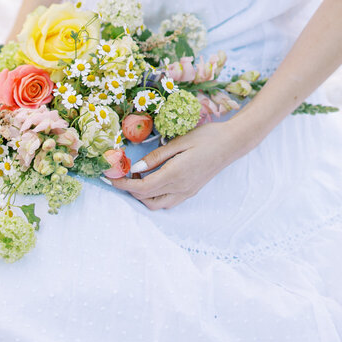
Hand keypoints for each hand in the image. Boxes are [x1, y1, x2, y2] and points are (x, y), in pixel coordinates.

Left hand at [110, 119, 253, 209]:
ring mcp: (187, 192)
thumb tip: (136, 167)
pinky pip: (167, 201)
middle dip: (129, 189)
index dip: (123, 184)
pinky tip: (152, 178)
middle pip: (146, 198)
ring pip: (157, 204)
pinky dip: (154, 195)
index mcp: (175, 174)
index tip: (109, 177)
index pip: (142, 187)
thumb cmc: (207, 137)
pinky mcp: (191, 191)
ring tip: (137, 175)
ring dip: (142, 195)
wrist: (232, 143)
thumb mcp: (179, 141)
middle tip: (121, 172)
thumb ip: (157, 156)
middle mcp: (180, 188)